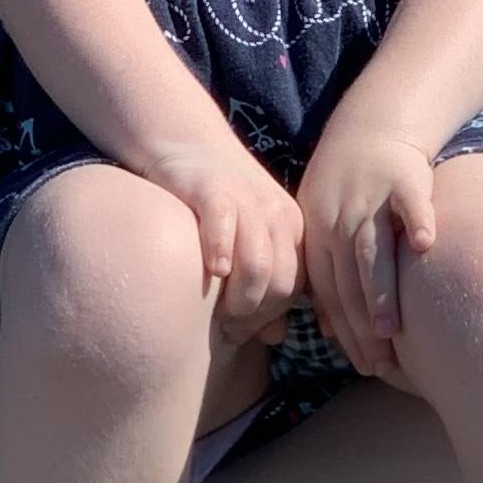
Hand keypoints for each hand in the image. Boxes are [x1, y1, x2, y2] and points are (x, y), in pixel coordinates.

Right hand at [141, 137, 303, 332]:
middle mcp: (278, 216)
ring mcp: (249, 202)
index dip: (267, 319)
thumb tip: (275, 337)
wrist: (187, 145)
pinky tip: (209, 270)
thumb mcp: (250, 243)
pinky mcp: (215, 190)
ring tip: (211, 312)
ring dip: (234, 299)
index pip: (295, 290)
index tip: (239, 333)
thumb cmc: (218, 204)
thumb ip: (266, 285)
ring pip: (258, 267)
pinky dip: (219, 254)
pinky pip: (225, 228)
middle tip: (223, 328)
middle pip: (280, 284)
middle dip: (251, 315)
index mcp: (293, 231)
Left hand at [298, 124, 440, 379]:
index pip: (327, 290)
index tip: (361, 364)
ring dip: (381, 290)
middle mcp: (340, 218)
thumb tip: (329, 334)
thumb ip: (327, 276)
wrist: (373, 128)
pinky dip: (418, 220)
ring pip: (373, 250)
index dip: (344, 330)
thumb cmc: (349, 188)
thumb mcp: (323, 226)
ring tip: (391, 330)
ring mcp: (371, 198)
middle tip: (377, 364)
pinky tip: (426, 245)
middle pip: (349, 280)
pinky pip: (411, 202)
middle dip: (362, 327)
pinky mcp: (403, 177)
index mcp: (318, 233)